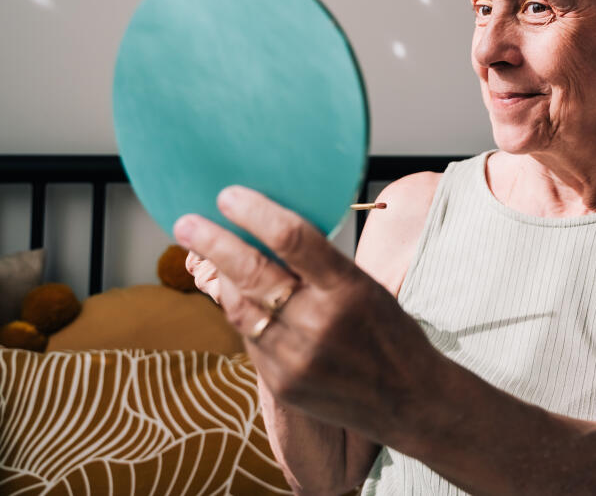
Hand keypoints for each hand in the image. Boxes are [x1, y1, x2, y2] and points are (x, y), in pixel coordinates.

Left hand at [172, 186, 435, 436]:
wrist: (408, 399)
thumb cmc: (390, 333)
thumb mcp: (367, 287)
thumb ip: (321, 266)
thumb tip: (270, 234)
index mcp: (348, 289)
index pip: (293, 239)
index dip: (255, 213)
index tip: (229, 196)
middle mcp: (319, 323)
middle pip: (253, 273)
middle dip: (214, 243)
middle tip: (187, 222)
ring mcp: (296, 358)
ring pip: (240, 307)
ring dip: (218, 277)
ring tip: (203, 254)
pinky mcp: (282, 384)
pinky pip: (249, 338)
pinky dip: (240, 312)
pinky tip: (236, 295)